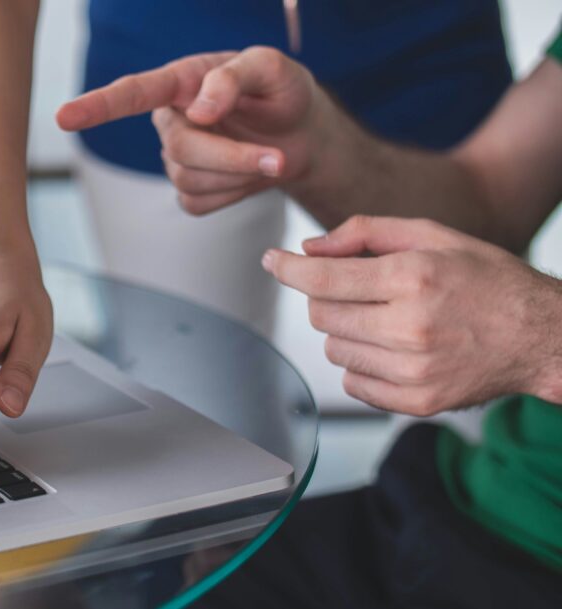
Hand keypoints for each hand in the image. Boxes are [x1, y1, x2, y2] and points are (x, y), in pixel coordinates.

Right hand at [57, 47, 329, 214]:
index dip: (97, 107)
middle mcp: (171, 119)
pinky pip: (199, 204)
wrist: (302, 135)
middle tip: (277, 158)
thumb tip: (200, 110)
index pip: (132, 93)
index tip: (64, 117)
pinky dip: (233, 195)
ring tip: (271, 157)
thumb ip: (234, 77)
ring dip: (239, 175)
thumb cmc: (282, 92)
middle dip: (231, 157)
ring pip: (190, 180)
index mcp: (181, 82)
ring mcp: (177, 158)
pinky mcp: (190, 191)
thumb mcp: (272, 68)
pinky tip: (248, 176)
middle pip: (180, 149)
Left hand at [262, 215, 561, 414]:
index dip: (288, 269)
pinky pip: (353, 383)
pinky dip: (361, 365)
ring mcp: (413, 370)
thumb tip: (309, 249)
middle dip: (327, 297)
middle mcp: (410, 327)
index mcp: (413, 278)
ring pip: (333, 350)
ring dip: (346, 331)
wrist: (542, 336)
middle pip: (322, 315)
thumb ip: (365, 233)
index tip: (272, 261)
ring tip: (386, 319)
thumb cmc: (487, 280)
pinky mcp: (417, 402)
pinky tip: (393, 348)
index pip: (323, 279)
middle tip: (359, 290)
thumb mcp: (433, 236)